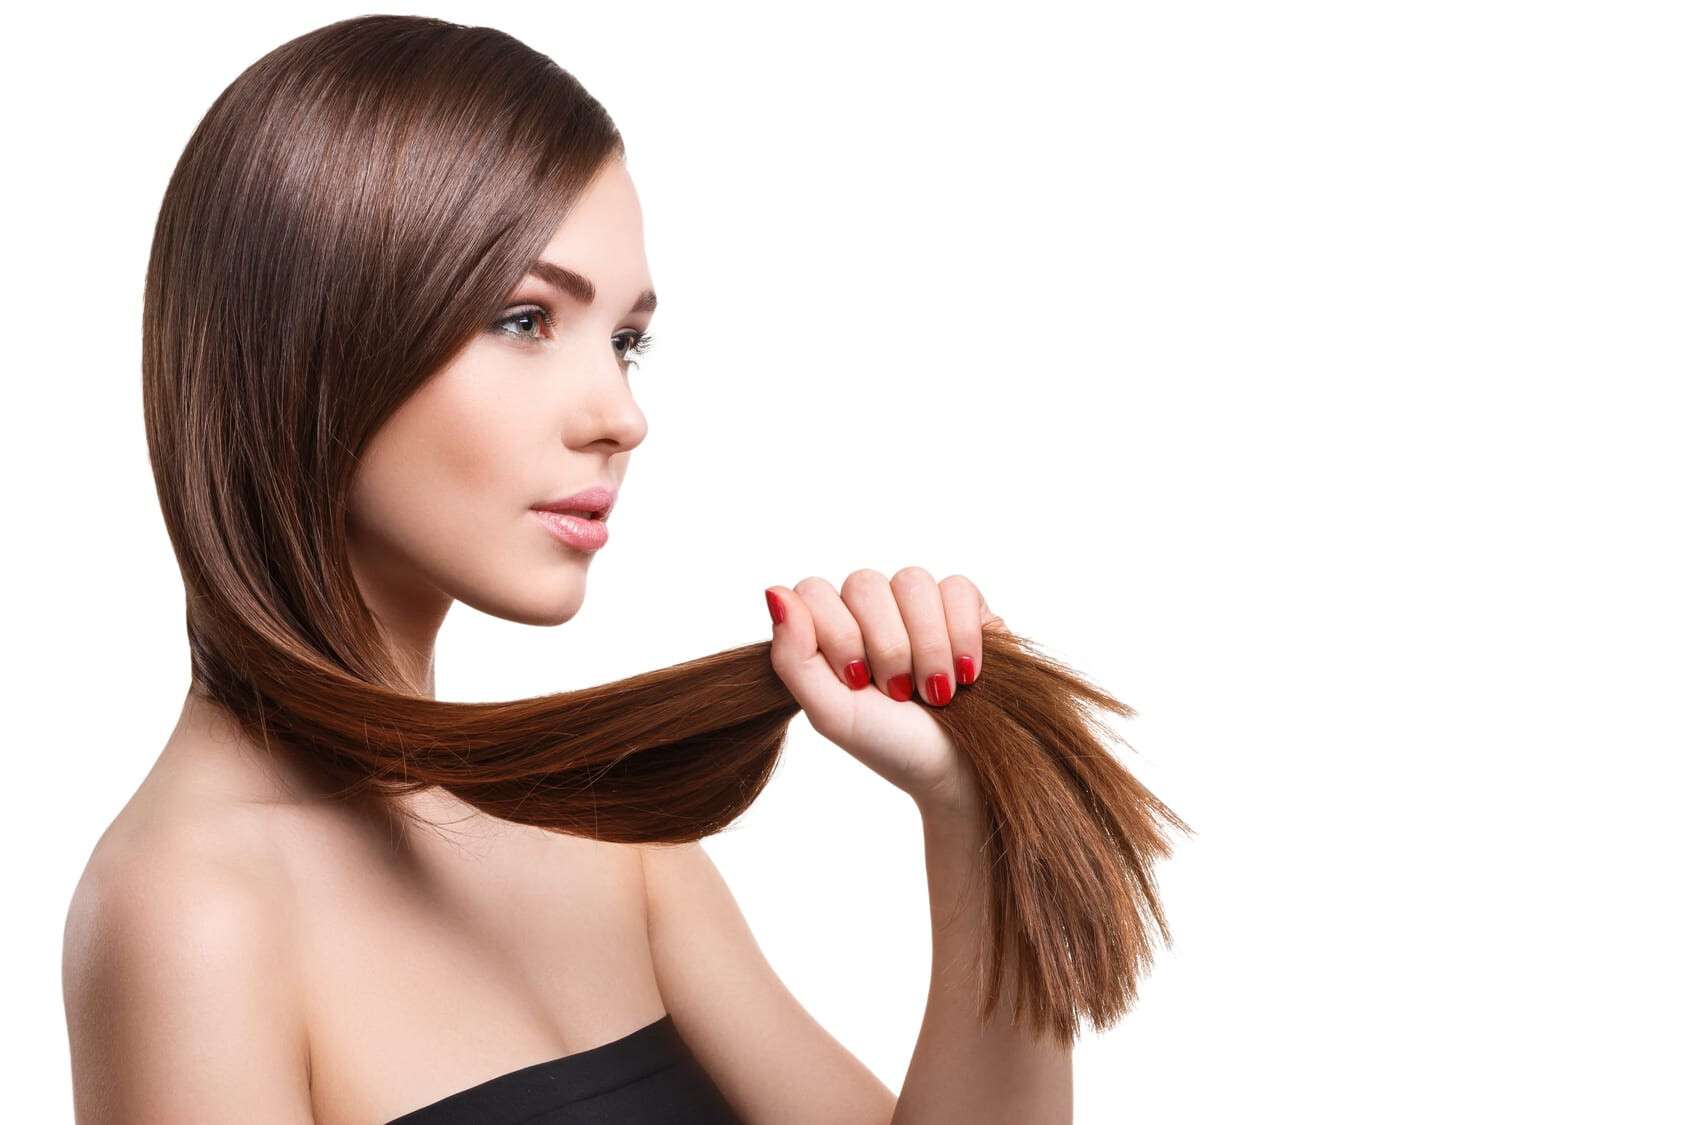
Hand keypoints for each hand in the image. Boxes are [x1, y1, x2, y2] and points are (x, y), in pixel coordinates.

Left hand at [763, 567, 1004, 811]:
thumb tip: (774, 593)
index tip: (857, 681)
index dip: (838, 634)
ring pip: (912, 581)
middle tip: (898, 692)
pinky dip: (961, 636)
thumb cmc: (889, 743)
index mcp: (830, 629)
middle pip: (864, 583)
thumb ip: (792, 657)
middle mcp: (870, 609)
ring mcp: (916, 602)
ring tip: (935, 690)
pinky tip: (965, 672)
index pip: (814, 590)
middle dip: (886, 647)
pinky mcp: (963, 604)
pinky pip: (956, 588)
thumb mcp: (830, 713)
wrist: (957, 768)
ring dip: (927, 647)